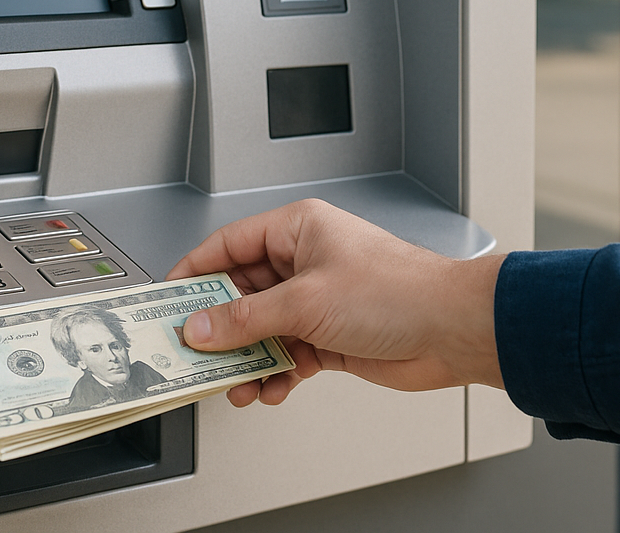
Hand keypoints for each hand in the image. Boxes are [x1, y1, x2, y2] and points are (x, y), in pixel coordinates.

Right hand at [166, 198, 504, 406]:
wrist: (453, 329)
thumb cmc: (398, 291)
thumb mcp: (306, 301)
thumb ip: (246, 319)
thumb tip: (201, 326)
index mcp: (296, 231)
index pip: (227, 246)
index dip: (194, 273)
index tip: (167, 301)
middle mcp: (304, 262)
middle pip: (241, 294)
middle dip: (219, 328)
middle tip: (192, 351)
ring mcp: (317, 300)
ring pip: (262, 330)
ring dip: (246, 359)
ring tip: (232, 382)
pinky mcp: (330, 336)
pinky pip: (285, 354)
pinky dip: (274, 374)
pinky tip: (268, 388)